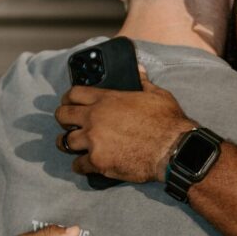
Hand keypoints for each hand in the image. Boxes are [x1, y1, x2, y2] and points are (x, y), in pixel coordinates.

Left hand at [55, 67, 195, 182]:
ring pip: (65, 141)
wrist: (174, 150)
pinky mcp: (98, 162)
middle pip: (62, 115)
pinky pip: (78, 165)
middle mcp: (95, 118)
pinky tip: (86, 165)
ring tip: (73, 146)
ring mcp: (94, 141)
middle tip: (70, 124)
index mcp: (107, 100)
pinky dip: (81, 165)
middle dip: (64, 119)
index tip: (69, 103)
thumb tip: (140, 69)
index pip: (74, 93)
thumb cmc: (167, 122)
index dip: (69, 98)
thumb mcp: (157, 95)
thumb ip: (143, 82)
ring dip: (68, 143)